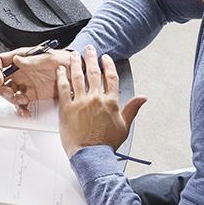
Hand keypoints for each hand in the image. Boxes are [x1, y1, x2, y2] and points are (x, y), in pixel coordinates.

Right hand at [0, 45, 75, 114]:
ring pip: (8, 94)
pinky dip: (20, 109)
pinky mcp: (31, 95)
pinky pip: (20, 104)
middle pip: (0, 80)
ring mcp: (24, 84)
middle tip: (10, 94)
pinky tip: (26, 111)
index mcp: (21, 58)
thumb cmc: (64, 60)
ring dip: (12, 100)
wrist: (76, 73)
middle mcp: (20, 71)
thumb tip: (17, 60)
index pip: (0, 61)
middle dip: (1, 89)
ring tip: (23, 101)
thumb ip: (32, 60)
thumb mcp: (49, 58)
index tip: (0, 80)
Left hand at [55, 45, 146, 159]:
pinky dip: (61, 76)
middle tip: (89, 49)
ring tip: (74, 54)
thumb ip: (132, 109)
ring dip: (76, 63)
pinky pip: (63, 88)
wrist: (91, 155)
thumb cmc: (106, 144)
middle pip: (94, 73)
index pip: (111, 77)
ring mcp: (81, 102)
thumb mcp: (124, 126)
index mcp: (111, 102)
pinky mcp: (67, 108)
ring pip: (78, 76)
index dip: (108, 65)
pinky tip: (60, 69)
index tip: (105, 58)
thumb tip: (142, 98)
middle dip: (91, 58)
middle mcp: (96, 99)